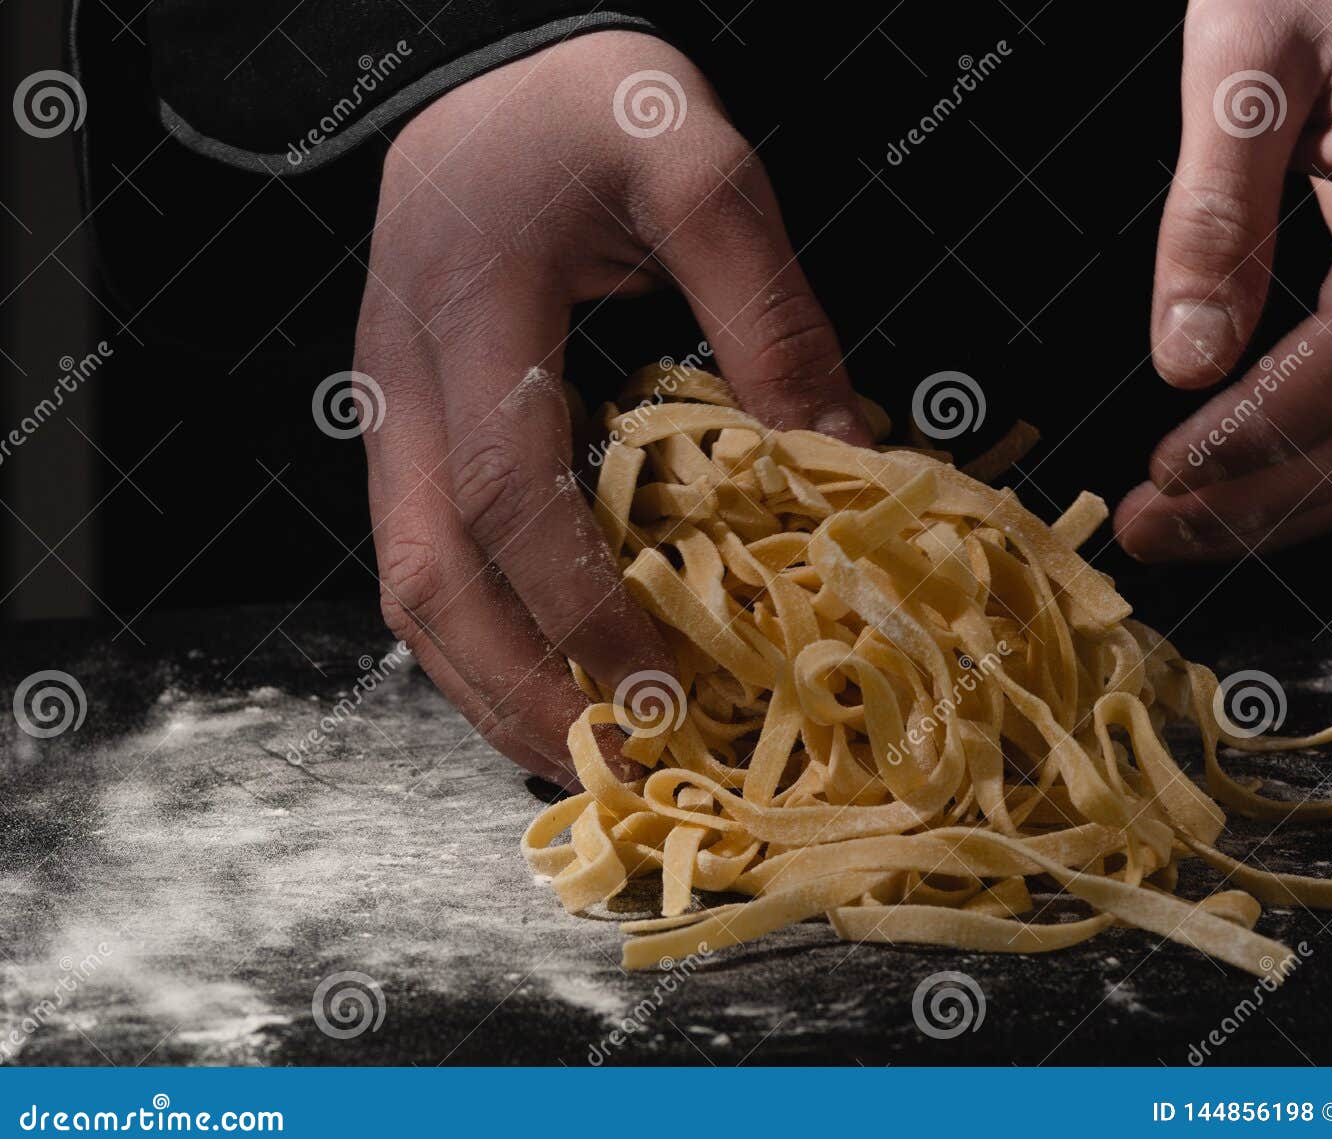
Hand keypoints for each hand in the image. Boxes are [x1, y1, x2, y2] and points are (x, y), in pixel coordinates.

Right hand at [353, 31, 869, 785]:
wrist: (489, 70)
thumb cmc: (592, 107)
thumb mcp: (699, 167)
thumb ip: (768, 312)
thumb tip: (836, 460)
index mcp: (471, 309)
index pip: (505, 490)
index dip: (577, 605)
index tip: (659, 690)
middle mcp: (403, 378)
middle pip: (422, 574)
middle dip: (511, 688)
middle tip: (607, 769)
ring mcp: (390, 409)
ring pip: (404, 584)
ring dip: (482, 685)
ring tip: (574, 755)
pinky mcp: (406, 426)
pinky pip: (420, 556)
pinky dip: (479, 638)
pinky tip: (544, 678)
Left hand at [1115, 0, 1331, 560]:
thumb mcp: (1240, 60)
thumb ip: (1216, 209)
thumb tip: (1188, 358)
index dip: (1264, 431)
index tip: (1165, 473)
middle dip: (1259, 500)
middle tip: (1144, 528)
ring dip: (1284, 508)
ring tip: (1173, 526)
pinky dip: (1318, 473)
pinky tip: (1240, 488)